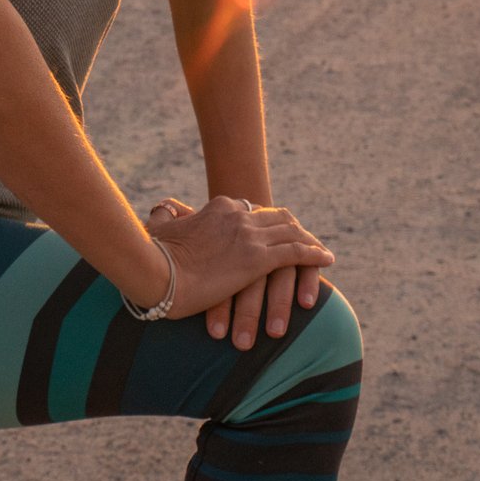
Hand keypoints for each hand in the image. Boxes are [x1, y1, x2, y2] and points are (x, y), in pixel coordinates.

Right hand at [146, 197, 330, 348]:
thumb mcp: (159, 228)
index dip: (269, 220)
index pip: (253, 210)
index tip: (278, 229)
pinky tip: (327, 259)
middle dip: (295, 228)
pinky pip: (297, 253)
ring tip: (322, 251)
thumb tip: (161, 209)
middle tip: (308, 238)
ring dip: (310, 241)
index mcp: (219, 207)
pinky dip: (315, 254)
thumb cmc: (152, 254)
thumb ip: (165, 215)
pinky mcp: (257, 259)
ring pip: (292, 233)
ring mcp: (250, 236)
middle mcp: (238, 216)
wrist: (156, 272)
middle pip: (278, 218)